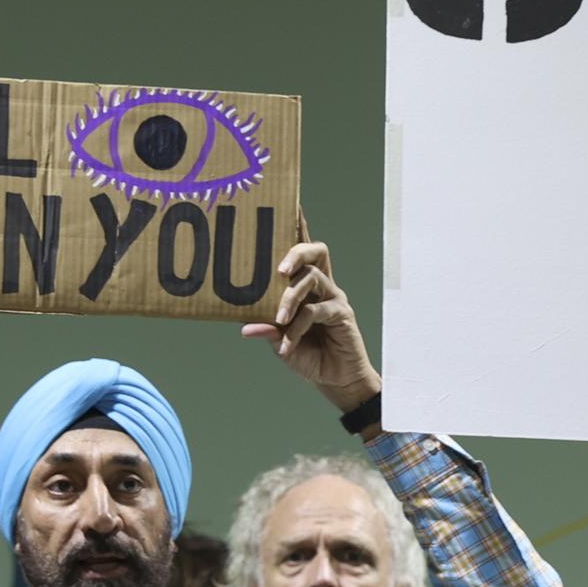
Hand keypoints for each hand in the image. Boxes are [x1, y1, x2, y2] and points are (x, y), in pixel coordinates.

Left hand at [240, 235, 380, 414]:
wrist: (336, 381)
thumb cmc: (308, 356)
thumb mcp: (281, 342)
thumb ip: (267, 330)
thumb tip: (245, 327)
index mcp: (307, 286)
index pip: (302, 251)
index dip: (298, 227)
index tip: (290, 205)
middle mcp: (322, 286)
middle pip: (315, 252)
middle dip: (295, 252)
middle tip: (278, 269)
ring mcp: (334, 298)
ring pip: (313, 279)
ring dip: (291, 296)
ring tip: (279, 317)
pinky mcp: (343, 315)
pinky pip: (317, 312)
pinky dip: (299, 328)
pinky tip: (288, 345)